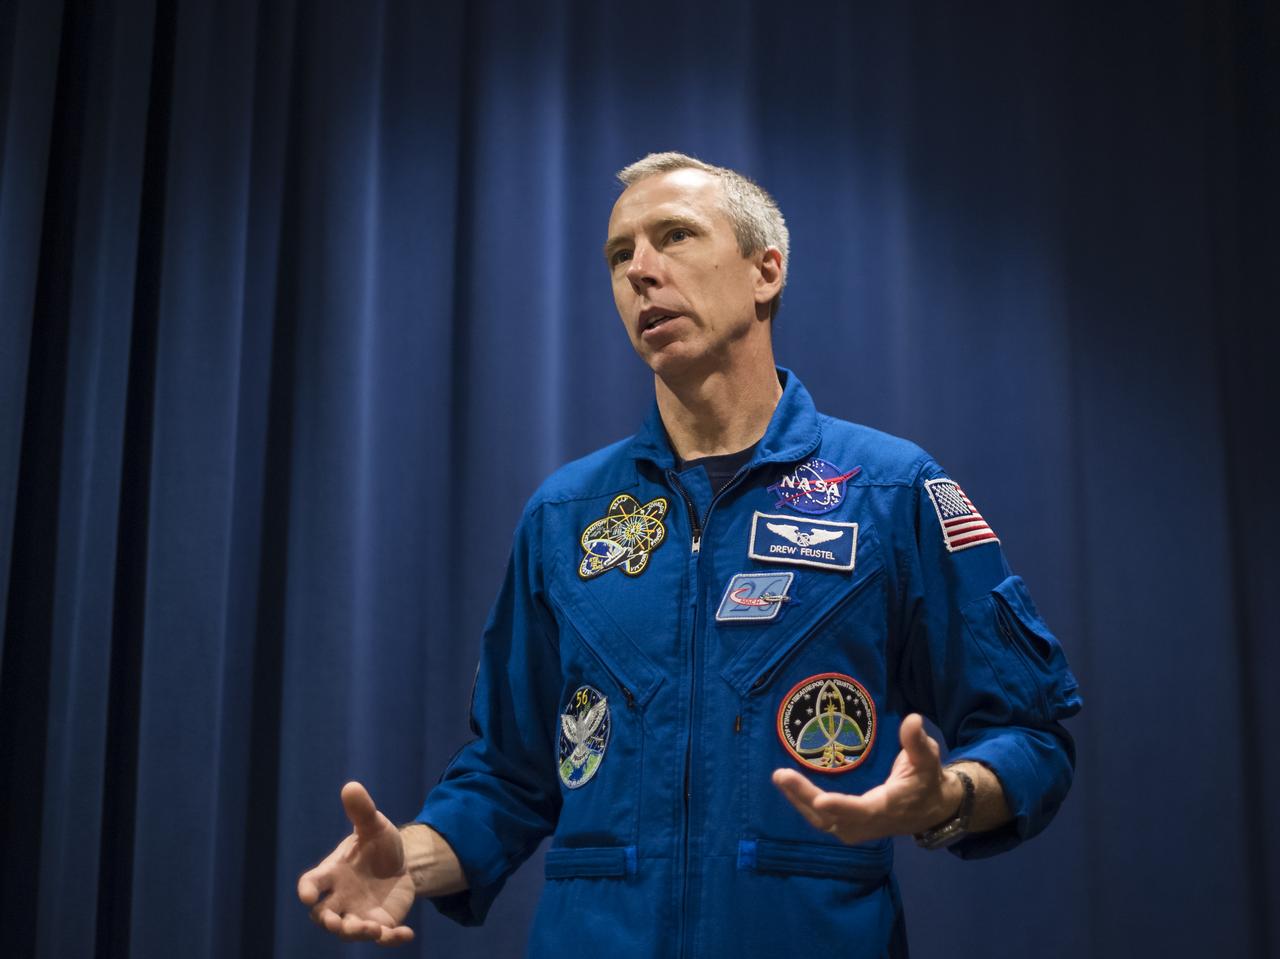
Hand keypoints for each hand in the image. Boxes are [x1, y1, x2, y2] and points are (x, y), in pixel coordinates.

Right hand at [297, 782, 416, 945]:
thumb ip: (361, 810)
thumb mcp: (373, 825)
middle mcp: (340, 897)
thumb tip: (351, 786)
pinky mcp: (380, 922)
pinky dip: (392, 938)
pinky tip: (407, 934)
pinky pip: (383, 937)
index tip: (306, 895)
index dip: (306, 891)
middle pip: (324, 917)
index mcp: (332, 872)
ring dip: (358, 932)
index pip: (311, 884)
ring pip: (349, 930)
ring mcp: (358, 913)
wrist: (400, 861)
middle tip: (339, 924)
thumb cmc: (376, 844)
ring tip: (375, 930)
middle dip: (329, 922)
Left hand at [772, 713, 962, 844]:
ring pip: (822, 821)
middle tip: (781, 775)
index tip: (820, 800)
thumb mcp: (927, 759)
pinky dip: (804, 805)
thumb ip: (917, 741)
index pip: (861, 810)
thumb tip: (912, 718)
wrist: (931, 810)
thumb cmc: (927, 781)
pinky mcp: (849, 828)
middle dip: (804, 797)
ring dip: (799, 801)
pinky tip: (790, 787)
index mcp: (887, 807)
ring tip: (780, 778)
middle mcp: (869, 823)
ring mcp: (857, 829)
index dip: (841, 807)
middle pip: (831, 817)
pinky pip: (822, 820)